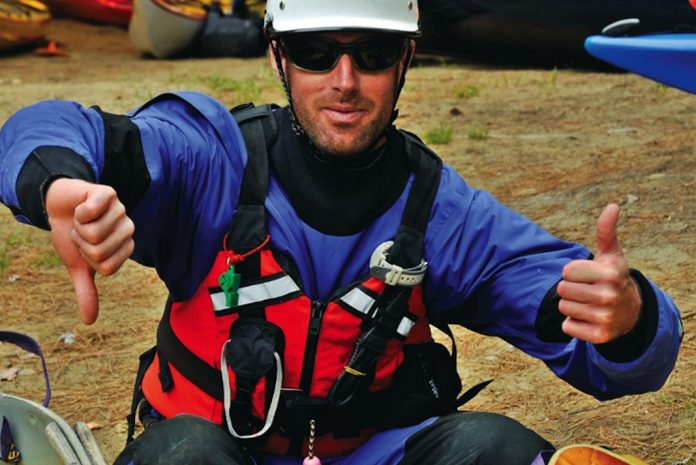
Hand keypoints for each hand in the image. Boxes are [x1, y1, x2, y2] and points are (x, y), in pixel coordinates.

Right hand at [46, 178, 134, 324]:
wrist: (60, 206)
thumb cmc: (72, 236)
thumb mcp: (77, 266)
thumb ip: (86, 291)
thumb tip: (89, 321)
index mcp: (125, 248)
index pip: (106, 268)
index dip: (87, 260)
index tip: (85, 249)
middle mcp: (128, 229)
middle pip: (100, 252)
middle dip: (80, 243)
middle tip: (81, 232)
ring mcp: (121, 210)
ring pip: (93, 232)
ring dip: (78, 227)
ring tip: (82, 219)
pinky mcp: (108, 194)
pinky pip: (91, 211)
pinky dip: (79, 212)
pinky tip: (82, 207)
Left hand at [557, 204, 641, 343]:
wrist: (631, 313)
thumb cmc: (613, 278)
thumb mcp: (611, 255)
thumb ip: (606, 231)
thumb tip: (613, 206)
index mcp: (610, 274)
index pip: (567, 271)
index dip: (573, 272)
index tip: (587, 276)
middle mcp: (609, 297)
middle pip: (562, 290)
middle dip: (570, 289)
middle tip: (586, 291)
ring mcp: (605, 318)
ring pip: (563, 308)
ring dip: (571, 306)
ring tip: (588, 304)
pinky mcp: (599, 336)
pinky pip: (567, 327)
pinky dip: (574, 324)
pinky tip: (588, 319)